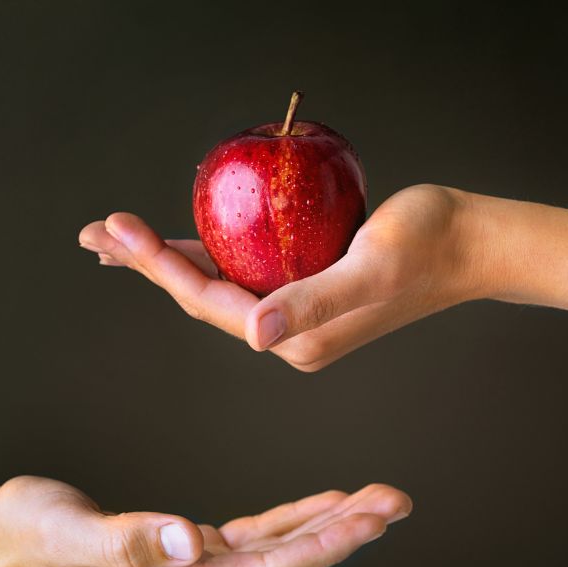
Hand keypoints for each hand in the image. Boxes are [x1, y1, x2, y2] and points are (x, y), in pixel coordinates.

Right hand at [0, 477, 410, 566]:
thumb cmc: (29, 539)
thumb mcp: (71, 534)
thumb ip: (130, 539)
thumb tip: (189, 541)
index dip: (322, 547)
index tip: (368, 520)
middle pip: (286, 566)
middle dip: (343, 535)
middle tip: (394, 504)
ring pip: (276, 553)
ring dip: (326, 528)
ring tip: (373, 503)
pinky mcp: (183, 556)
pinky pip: (252, 542)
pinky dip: (290, 524)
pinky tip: (318, 508)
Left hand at [79, 184, 490, 371]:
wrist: (471, 244)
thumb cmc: (430, 242)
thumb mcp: (372, 265)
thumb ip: (315, 300)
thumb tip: (258, 336)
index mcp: (296, 338)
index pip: (211, 302)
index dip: (159, 265)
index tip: (116, 228)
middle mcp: (290, 335)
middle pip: (202, 298)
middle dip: (147, 265)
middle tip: (95, 234)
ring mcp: (297, 316)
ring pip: (217, 287)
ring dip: (168, 261)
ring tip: (118, 238)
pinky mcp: (306, 292)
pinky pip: (244, 275)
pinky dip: (207, 255)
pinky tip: (181, 241)